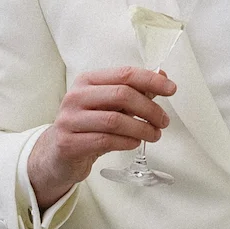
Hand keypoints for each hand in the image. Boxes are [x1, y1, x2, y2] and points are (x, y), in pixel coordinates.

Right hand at [28, 66, 176, 206]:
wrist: (58, 153)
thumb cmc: (88, 126)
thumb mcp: (110, 106)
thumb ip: (134, 92)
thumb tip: (162, 77)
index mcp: (87, 81)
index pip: (124, 74)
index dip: (151, 80)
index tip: (171, 89)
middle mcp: (76, 96)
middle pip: (121, 95)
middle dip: (149, 109)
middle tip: (163, 121)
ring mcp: (70, 119)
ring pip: (115, 120)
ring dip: (141, 128)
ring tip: (154, 135)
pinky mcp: (69, 142)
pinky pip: (105, 140)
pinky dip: (126, 142)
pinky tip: (135, 143)